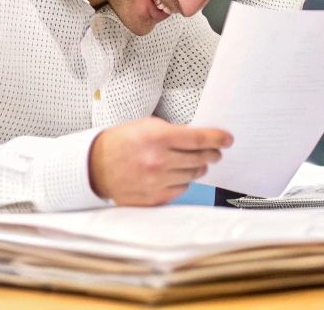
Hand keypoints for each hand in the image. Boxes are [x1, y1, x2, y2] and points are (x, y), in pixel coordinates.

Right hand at [89, 117, 232, 204]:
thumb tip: (200, 139)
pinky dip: (183, 180)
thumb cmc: (121, 143)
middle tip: (215, 152)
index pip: (198, 139)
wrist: (96, 167)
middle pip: (200, 158)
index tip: (227, 139)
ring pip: (193, 174)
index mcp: (157, 138)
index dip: (217, 139)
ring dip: (198, 167)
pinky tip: (176, 174)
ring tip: (196, 162)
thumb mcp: (146, 126)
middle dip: (212, 154)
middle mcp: (159, 161)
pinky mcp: (156, 197)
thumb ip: (173, 132)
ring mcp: (158, 181)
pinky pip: (182, 188)